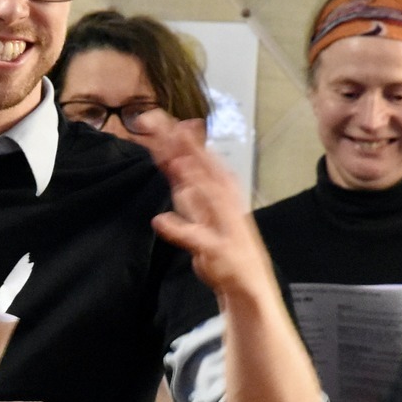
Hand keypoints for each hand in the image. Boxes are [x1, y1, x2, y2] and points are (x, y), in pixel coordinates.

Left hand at [147, 121, 272, 301]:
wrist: (247, 283)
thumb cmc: (224, 244)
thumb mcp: (200, 211)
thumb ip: (186, 186)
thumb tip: (171, 159)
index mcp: (221, 190)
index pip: (198, 158)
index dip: (179, 137)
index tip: (158, 118)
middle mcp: (224, 201)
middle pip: (200, 167)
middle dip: (178, 145)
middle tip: (154, 123)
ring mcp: (223, 224)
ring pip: (203, 194)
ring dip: (188, 177)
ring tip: (170, 159)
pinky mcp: (217, 249)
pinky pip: (197, 237)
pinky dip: (179, 229)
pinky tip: (160, 221)